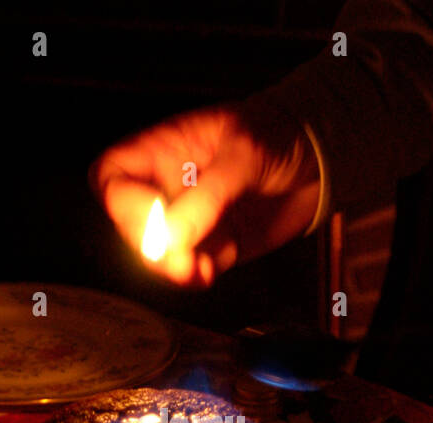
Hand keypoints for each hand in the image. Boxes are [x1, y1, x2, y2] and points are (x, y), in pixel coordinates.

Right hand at [89, 105, 321, 285]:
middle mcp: (167, 187)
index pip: (112, 178)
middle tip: (180, 259)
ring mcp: (189, 220)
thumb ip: (208, 196)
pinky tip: (211, 272)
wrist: (319, 158)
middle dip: (151, 247)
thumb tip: (171, 238)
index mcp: (160, 151)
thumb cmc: (276, 134)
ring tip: (199, 271)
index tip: (155, 218)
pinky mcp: (212, 246)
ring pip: (158, 255)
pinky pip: (190, 269)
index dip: (123, 203)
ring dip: (172, 270)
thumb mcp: (243, 155)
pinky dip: (195, 277)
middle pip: (131, 226)